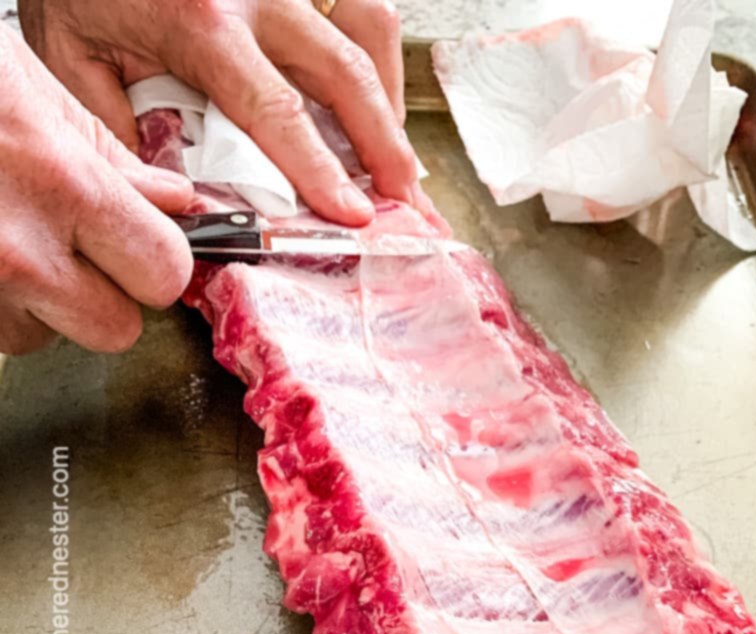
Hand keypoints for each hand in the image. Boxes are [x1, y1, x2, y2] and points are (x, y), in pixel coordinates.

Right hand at [0, 25, 193, 355]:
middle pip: (115, 331)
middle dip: (105, 297)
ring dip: (36, 304)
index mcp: (60, 185)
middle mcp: (17, 249)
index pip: (164, 274)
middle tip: (77, 252)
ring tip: (5, 239)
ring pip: (41, 338)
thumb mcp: (27, 85)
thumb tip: (171, 203)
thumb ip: (110, 158)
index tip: (143, 245)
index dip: (158, 260)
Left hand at [20, 0, 418, 226]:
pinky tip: (378, 108)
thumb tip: (181, 202)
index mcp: (202, 21)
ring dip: (390, 102)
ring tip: (400, 163)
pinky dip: (380, 61)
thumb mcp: (75, 61)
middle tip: (403, 200)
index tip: (352, 216)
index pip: (278, 109)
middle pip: (345, 71)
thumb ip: (122, 133)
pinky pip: (361, 8)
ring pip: (368, 30)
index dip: (321, 169)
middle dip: (384, 142)